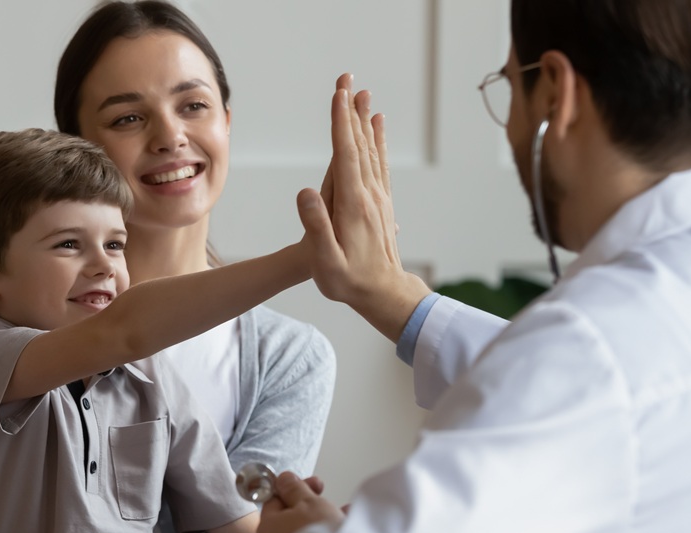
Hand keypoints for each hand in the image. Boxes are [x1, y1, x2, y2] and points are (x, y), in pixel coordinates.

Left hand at [256, 471, 343, 532]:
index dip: (294, 488)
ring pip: (308, 531)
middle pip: (292, 516)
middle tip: (325, 495)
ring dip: (325, 518)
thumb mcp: (308, 501)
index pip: (275, 500)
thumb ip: (295, 488)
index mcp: (268, 526)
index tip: (315, 484)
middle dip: (312, 503)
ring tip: (346, 511)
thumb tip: (283, 478)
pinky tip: (348, 525)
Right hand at [300, 74, 430, 342]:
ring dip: (365, 121)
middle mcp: (369, 195)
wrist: (384, 294)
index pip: (346, 156)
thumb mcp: (326, 262)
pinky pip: (378, 164)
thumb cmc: (349, 281)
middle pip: (360, 145)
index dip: (341, 125)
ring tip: (363, 96)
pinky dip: (376, 142)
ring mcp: (377, 198)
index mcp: (353, 205)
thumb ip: (316, 228)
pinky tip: (375, 129)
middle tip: (348, 80)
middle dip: (352, 112)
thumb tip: (305, 192)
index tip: (338, 95)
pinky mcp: (380, 203)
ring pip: (371, 151)